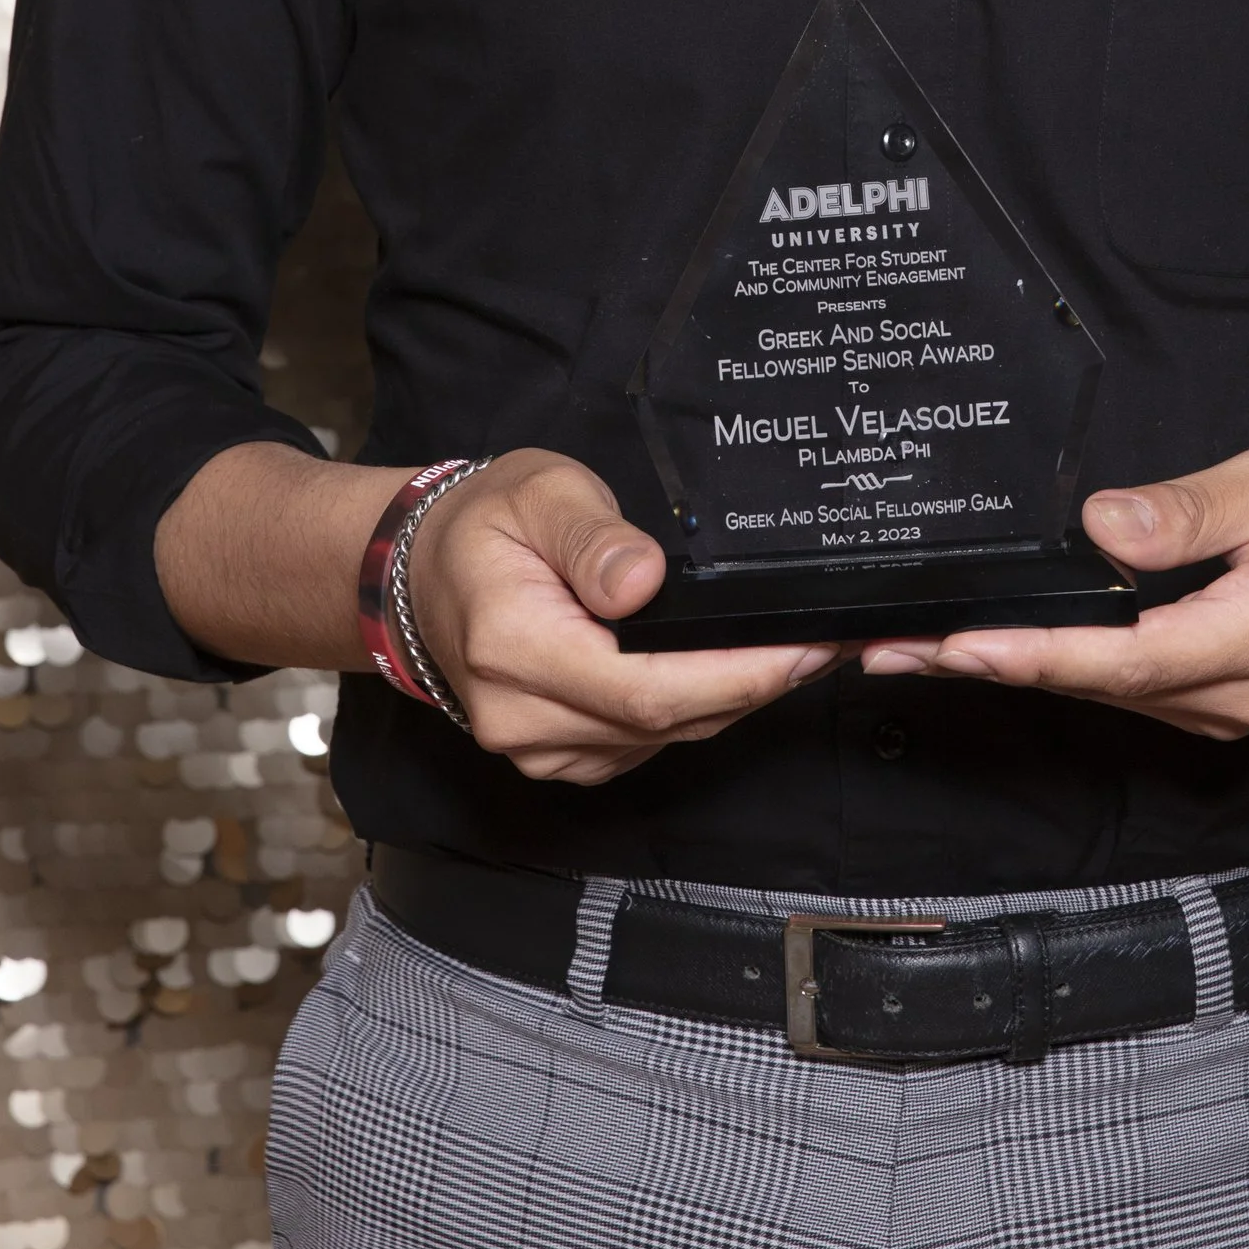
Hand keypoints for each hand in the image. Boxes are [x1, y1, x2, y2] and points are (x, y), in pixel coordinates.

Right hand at [407, 448, 840, 784]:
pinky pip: (644, 745)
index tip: (800, 649)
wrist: (423, 576)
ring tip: (794, 651)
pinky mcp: (560, 756)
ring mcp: (538, 747)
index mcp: (511, 646)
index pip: (642, 687)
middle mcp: (519, 716)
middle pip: (662, 722)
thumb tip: (642, 581)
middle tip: (825, 644)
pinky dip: (695, 710)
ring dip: (732, 700)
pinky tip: (731, 672)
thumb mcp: (540, 492)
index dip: (732, 676)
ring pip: (661, 741)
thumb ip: (592, 536)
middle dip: (753, 685)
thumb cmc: (486, 525)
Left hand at [858, 436, 1248, 736]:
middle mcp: (1235, 695)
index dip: (1028, 654)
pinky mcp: (1218, 702)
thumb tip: (1101, 528)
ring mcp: (1226, 711)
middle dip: (982, 664)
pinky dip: (1056, 667)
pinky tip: (996, 646)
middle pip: (1090, 685)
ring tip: (911, 646)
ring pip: (1100, 694)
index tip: (949, 644)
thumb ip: (1194, 510)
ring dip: (1007, 670)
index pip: (1120, 656)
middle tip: (880, 644)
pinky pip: (1124, 689)